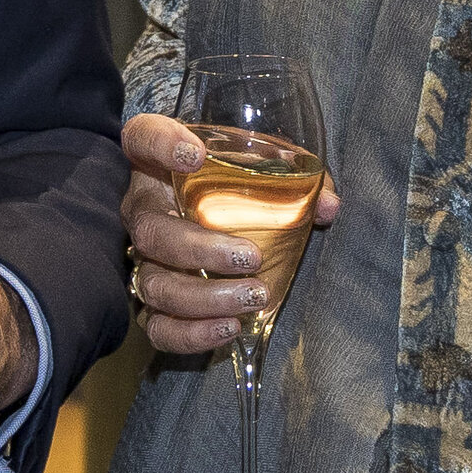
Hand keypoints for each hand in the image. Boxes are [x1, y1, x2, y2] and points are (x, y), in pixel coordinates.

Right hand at [119, 111, 342, 360]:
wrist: (217, 221)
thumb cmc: (238, 186)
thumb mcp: (262, 170)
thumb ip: (294, 181)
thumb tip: (327, 206)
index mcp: (162, 164)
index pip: (143, 138)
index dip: (161, 144)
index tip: (196, 156)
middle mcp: (144, 208)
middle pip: (151, 231)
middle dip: (200, 250)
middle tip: (250, 257)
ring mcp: (143, 259)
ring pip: (154, 284)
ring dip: (204, 298)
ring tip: (253, 298)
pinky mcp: (154, 301)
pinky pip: (156, 327)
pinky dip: (190, 334)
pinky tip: (229, 328)